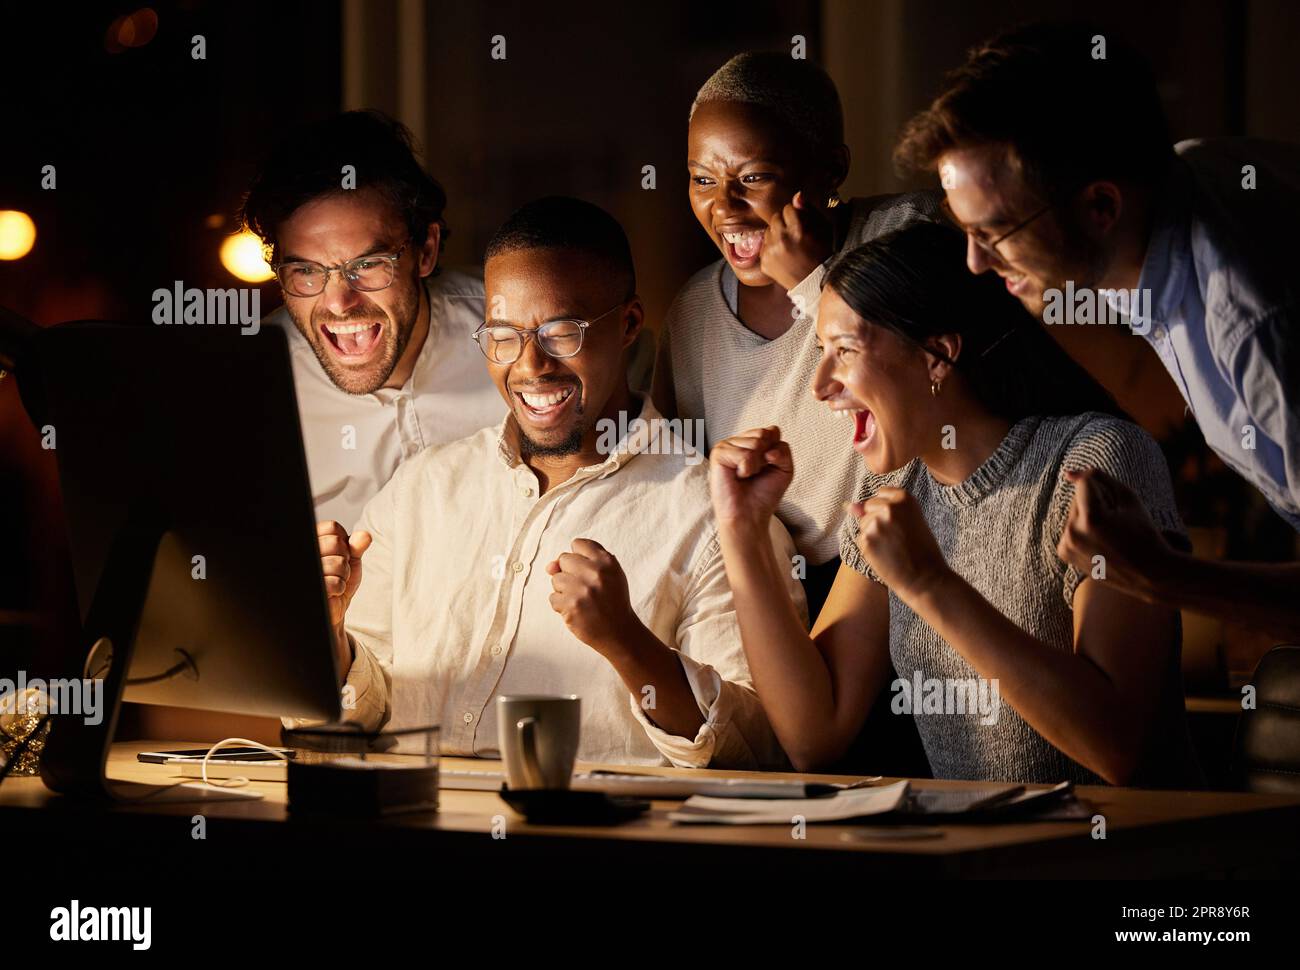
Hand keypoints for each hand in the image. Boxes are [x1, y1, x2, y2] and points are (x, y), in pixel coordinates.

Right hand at [317, 520, 371, 661]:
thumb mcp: (350, 560)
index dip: (343, 541)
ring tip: (334, 581)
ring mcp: (305, 571)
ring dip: (343, 575)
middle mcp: (304, 554)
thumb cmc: (338, 582)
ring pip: (336, 562)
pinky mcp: (309, 588)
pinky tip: (332, 592)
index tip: (340, 553)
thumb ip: (357, 546)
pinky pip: (333, 582)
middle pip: (334, 543)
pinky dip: (339, 587)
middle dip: (344, 559)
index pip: (332, 527)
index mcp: (311, 541)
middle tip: (338, 570)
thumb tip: (364, 536)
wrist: (332, 610)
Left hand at [547, 539, 641, 657]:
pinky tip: (577, 610)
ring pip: (556, 579)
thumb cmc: (611, 600)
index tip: (587, 570)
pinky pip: (553, 598)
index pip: (578, 544)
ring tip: (582, 600)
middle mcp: (595, 573)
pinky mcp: (571, 607)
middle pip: (563, 559)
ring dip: (564, 590)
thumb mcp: (608, 574)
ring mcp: (582, 590)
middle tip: (585, 588)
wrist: (619, 632)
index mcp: (607, 561)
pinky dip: (562, 606)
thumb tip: (549, 566)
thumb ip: (582, 561)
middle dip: (570, 573)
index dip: (579, 558)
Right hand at [708, 426, 792, 532]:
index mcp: (751, 440)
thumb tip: (767, 449)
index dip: (776, 451)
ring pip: (756, 443)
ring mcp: (726, 445)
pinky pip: (745, 454)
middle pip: (764, 434)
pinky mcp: (718, 454)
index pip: (773, 431)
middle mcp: (738, 440)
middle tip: (756, 473)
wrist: (750, 515)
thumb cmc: (764, 494)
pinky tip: (738, 477)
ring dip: (757, 465)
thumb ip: (783, 449)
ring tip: (746, 476)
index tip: (768, 468)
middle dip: (767, 457)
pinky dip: (747, 469)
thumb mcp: (784, 468)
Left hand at [759, 191, 833, 290]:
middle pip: (775, 218)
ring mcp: (771, 252)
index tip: (800, 222)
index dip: (795, 214)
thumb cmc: (822, 253)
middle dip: (784, 222)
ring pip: (768, 231)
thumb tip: (797, 195)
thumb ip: (808, 211)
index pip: (788, 208)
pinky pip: (764, 247)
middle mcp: (782, 240)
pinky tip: (783, 255)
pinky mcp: (765, 262)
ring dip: (777, 235)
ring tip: (789, 245)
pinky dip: (772, 249)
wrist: (815, 282)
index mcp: (798, 230)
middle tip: (794, 234)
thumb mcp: (822, 228)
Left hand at [850, 488, 950, 599]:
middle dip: (877, 520)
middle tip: (898, 538)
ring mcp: (876, 523)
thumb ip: (880, 509)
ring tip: (893, 548)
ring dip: (873, 535)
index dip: (888, 510)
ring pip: (863, 524)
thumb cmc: (921, 549)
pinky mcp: (866, 540)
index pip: (881, 493)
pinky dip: (870, 548)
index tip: (900, 523)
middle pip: (869, 506)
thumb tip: (848, 506)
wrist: (926, 577)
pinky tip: (886, 556)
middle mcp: (889, 507)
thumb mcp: (908, 521)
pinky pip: (861, 539)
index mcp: (904, 498)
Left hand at [1056, 468, 1172, 599]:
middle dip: (1095, 503)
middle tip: (1117, 523)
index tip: (1114, 500)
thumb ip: (1100, 479)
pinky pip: (1069, 529)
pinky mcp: (1064, 553)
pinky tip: (1100, 542)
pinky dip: (1082, 530)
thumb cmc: (1143, 532)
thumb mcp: (1128, 498)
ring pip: (1073, 514)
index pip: (1084, 484)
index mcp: (1091, 519)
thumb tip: (1068, 473)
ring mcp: (1067, 545)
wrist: (1149, 574)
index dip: (1100, 486)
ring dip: (1088, 516)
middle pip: (1077, 499)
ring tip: (1109, 534)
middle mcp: (1074, 533)